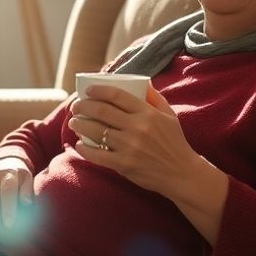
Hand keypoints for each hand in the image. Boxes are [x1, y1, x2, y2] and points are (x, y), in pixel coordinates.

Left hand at [68, 84, 209, 198]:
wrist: (181, 173)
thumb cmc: (175, 142)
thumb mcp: (169, 115)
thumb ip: (155, 98)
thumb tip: (143, 82)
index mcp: (147, 113)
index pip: (117, 95)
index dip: (98, 90)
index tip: (88, 90)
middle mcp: (137, 127)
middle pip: (101, 111)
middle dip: (83, 106)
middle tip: (76, 106)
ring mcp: (129, 146)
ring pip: (95, 131)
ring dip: (80, 125)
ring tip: (74, 122)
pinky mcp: (123, 164)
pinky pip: (97, 154)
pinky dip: (84, 148)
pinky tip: (80, 144)